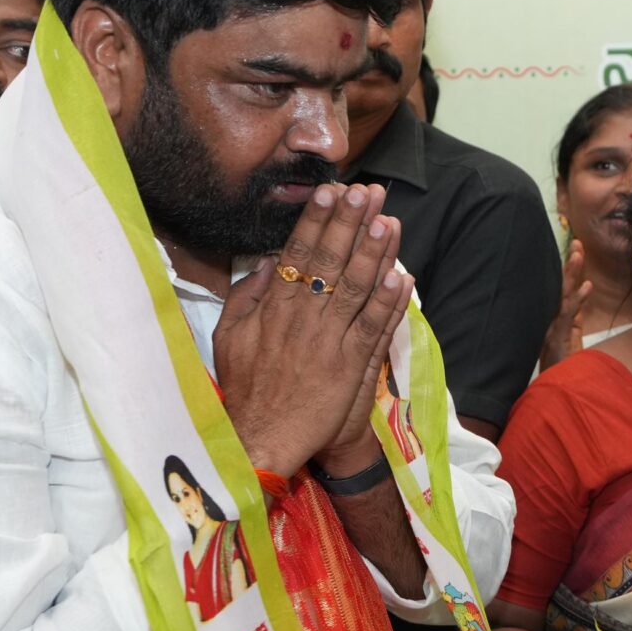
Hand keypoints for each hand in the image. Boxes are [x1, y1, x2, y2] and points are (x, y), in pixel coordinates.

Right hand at [215, 183, 410, 480]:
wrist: (261, 439)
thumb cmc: (246, 388)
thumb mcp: (229, 337)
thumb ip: (246, 297)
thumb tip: (266, 263)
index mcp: (273, 309)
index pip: (298, 255)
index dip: (315, 222)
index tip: (329, 192)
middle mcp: (302, 320)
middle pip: (330, 263)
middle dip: (349, 224)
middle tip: (366, 191)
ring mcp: (329, 342)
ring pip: (356, 289)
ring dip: (374, 253)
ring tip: (388, 220)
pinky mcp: (350, 367)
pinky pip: (374, 328)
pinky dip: (388, 302)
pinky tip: (402, 276)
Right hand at [540, 240, 591, 369]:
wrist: (555, 394)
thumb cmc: (563, 371)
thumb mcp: (571, 339)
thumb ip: (575, 318)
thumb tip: (584, 291)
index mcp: (556, 321)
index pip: (562, 291)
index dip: (569, 271)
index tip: (576, 250)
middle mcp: (551, 322)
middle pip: (560, 288)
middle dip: (569, 265)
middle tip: (577, 243)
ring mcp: (552, 329)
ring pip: (562, 296)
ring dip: (571, 274)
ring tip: (579, 253)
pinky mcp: (556, 338)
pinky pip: (567, 316)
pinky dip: (577, 300)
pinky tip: (587, 286)